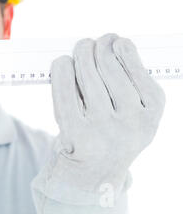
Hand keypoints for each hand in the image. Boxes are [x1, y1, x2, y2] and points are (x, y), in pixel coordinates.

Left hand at [38, 33, 164, 204]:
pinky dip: (62, 71)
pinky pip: (65, 91)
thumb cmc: (114, 132)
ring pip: (87, 75)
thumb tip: (110, 43)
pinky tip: (62, 63)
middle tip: (90, 42)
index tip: (114, 40)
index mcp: (152, 112)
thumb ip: (131, 82)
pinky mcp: (75, 133)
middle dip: (97, 47)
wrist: (95, 173)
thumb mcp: (136, 112)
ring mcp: (103, 129)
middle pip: (108, 67)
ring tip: (80, 48)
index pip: (134, 68)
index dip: (121, 48)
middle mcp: (131, 122)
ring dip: (80, 54)